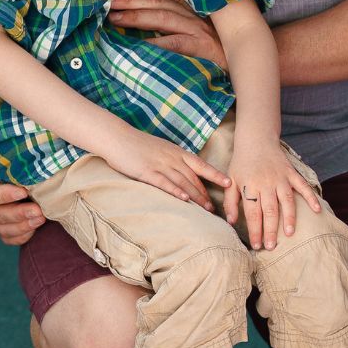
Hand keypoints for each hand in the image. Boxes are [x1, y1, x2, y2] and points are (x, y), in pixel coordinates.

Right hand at [0, 109, 43, 244]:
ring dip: (21, 227)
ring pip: (0, 228)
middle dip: (16, 214)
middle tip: (39, 211)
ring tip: (41, 218)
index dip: (1, 196)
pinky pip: (7, 235)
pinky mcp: (1, 218)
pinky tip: (35, 229)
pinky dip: (20, 236)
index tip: (22, 191)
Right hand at [99, 127, 229, 208]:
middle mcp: (172, 158)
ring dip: (195, 196)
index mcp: (177, 152)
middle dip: (206, 193)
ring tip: (205, 209)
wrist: (118, 138)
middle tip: (215, 208)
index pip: (201, 165)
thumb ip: (174, 160)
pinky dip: (176, 191)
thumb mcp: (162, 149)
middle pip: (194, 177)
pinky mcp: (147, 171)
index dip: (216, 174)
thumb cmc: (139, 145)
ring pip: (183, 182)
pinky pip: (164, 182)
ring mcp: (160, 165)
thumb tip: (185, 171)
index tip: (228, 183)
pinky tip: (184, 200)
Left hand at [108, 0, 226, 66]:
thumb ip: (170, 21)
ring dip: (136, 16)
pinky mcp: (202, 47)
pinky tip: (137, 45)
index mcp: (190, 6)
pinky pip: (176, 43)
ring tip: (113, 18)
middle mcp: (193, 13)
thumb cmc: (213, 49)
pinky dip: (156, 43)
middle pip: (157, 0)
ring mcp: (199, 29)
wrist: (244, 63)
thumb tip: (133, 18)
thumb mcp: (193, 29)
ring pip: (163, 18)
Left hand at [223, 142, 322, 249]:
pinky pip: (302, 186)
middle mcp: (266, 183)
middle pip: (269, 210)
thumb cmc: (242, 163)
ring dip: (289, 218)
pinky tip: (316, 210)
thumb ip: (230, 202)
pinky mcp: (291, 173)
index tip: (256, 245)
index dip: (254, 230)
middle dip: (270, 230)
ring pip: (286, 201)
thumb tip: (232, 222)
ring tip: (289, 234)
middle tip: (271, 246)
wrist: (256, 139)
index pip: (252, 213)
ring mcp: (280, 178)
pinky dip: (310, 197)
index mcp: (250, 186)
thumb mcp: (231, 180)